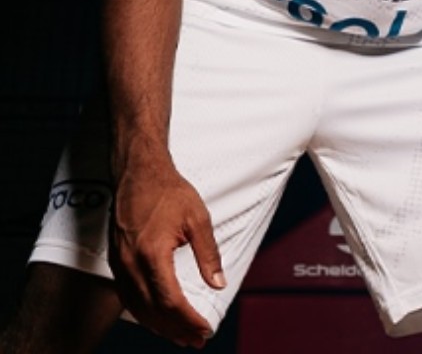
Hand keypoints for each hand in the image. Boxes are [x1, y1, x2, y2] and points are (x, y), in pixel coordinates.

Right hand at [109, 155, 224, 348]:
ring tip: (181, 336)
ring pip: (138, 308)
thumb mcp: (197, 218)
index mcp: (152, 253)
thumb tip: (218, 283)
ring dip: (160, 326)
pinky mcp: (117, 261)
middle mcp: (131, 263)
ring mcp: (120, 264)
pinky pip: (129, 297)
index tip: (205, 329)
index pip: (171, 301)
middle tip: (197, 340)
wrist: (139, 172)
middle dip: (177, 330)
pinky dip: (144, 313)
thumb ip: (208, 253)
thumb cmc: (167, 190)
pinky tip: (157, 318)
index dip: (189, 320)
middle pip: (153, 311)